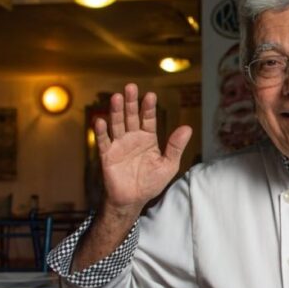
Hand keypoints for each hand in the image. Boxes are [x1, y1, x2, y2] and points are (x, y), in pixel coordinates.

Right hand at [95, 83, 192, 213]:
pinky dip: (101, 131)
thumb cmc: (151, 183)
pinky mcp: (108, 155)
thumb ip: (176, 146)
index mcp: (148, 139)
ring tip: (117, 97)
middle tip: (131, 87)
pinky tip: (100, 120)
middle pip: (131, 116)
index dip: (148, 108)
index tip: (151, 95)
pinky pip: (104, 141)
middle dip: (131, 102)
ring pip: (117, 124)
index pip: (148, 119)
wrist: (133, 200)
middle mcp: (132, 138)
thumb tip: (188, 128)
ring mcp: (119, 145)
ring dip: (116, 111)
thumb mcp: (169, 165)